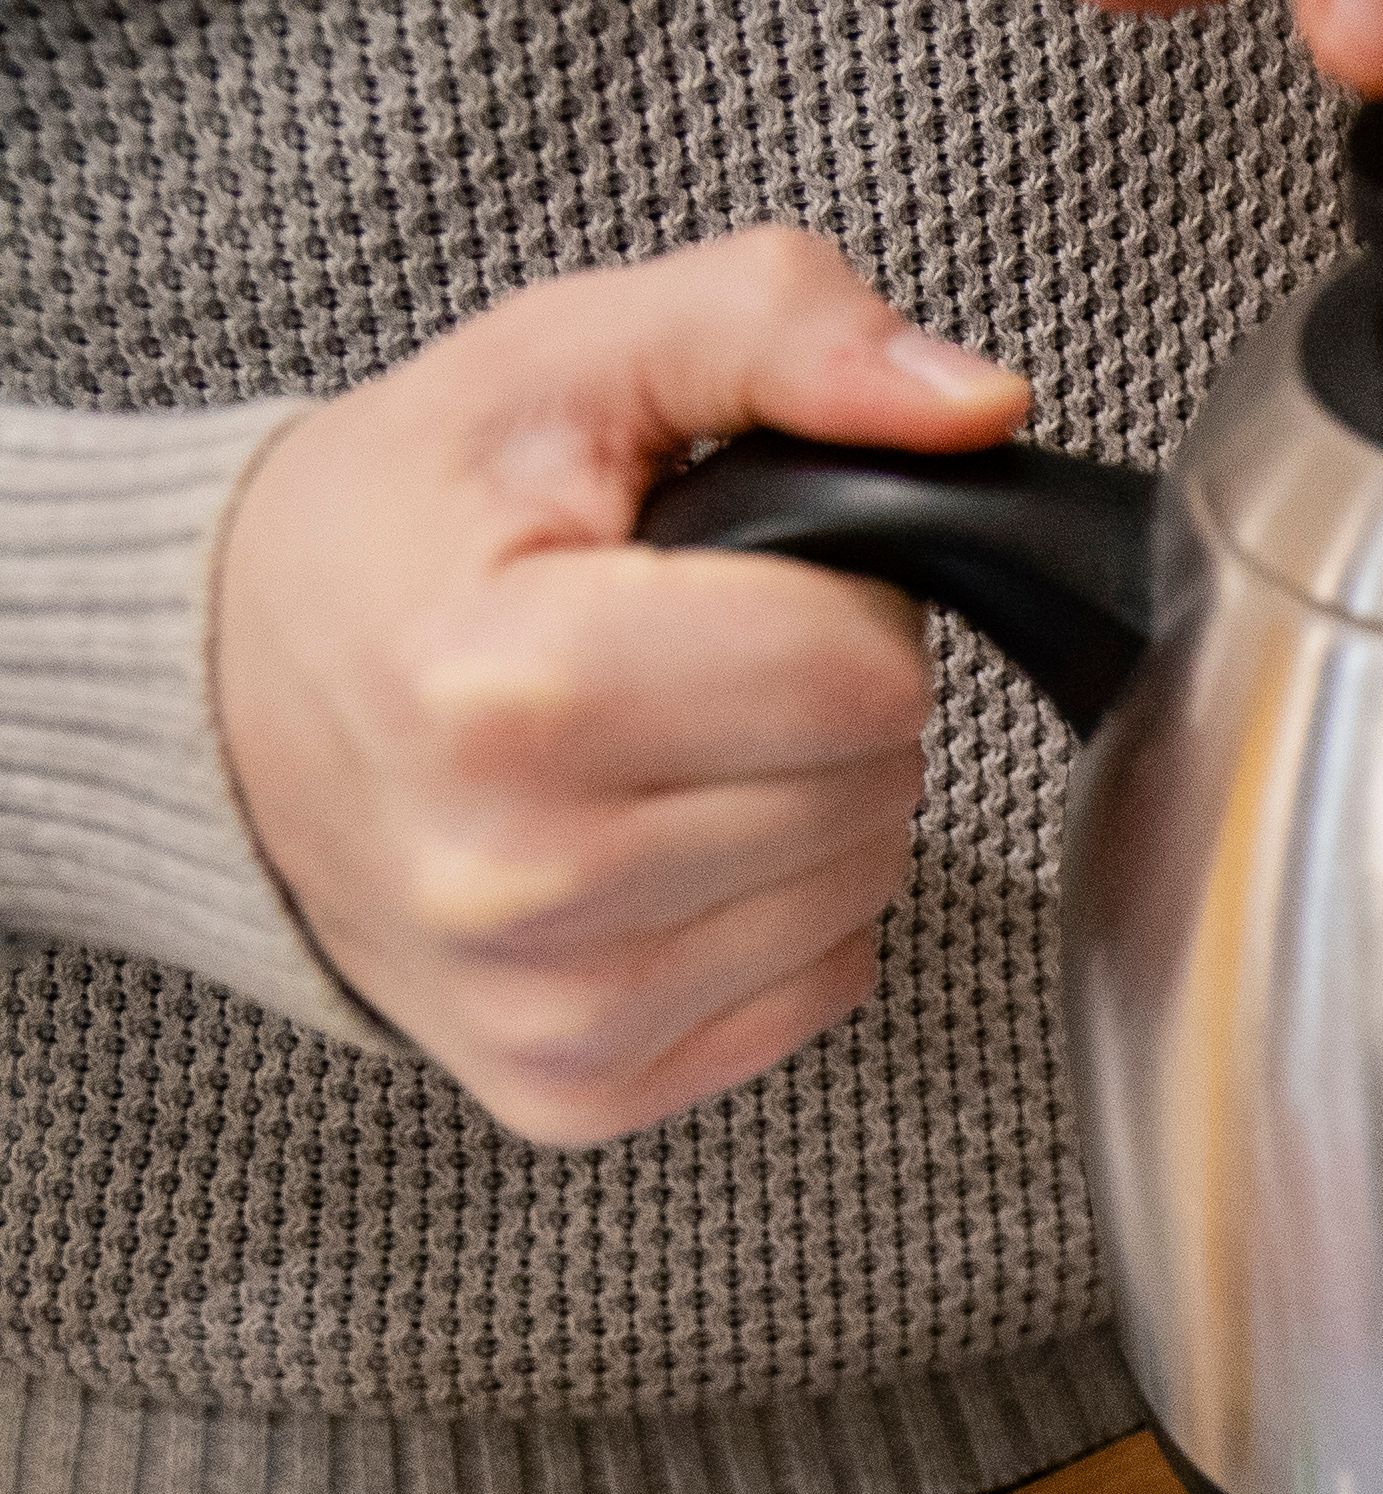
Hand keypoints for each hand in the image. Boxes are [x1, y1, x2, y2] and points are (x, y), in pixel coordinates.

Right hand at [212, 233, 1032, 1146]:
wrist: (220, 699)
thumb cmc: (399, 534)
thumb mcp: (565, 365)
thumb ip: (779, 330)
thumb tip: (976, 405)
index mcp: (513, 693)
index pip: (862, 673)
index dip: (832, 602)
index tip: (721, 577)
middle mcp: (524, 882)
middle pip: (876, 786)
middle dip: (818, 700)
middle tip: (678, 656)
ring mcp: (553, 1009)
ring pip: (864, 891)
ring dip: (804, 804)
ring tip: (654, 745)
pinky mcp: (581, 1088)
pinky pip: (818, 989)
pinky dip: (772, 909)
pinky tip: (650, 843)